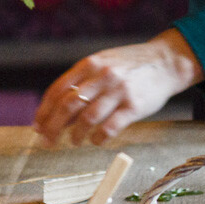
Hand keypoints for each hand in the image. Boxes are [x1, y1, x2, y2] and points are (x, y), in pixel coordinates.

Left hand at [33, 28, 203, 145]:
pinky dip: (98, 138)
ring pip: (87, 119)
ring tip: (74, 141)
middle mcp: (102, 75)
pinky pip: (109, 128)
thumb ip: (83, 82)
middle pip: (68, 106)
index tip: (37, 127)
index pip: (58, 89)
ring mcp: (118, 90)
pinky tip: (96, 141)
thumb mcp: (104, 64)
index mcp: (90, 64)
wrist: (166, 61)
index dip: (45, 111)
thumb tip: (59, 112)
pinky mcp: (134, 106)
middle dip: (53, 127)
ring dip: (75, 135)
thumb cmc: (130, 66)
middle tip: (47, 142)